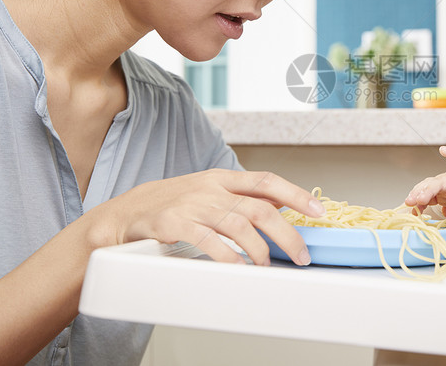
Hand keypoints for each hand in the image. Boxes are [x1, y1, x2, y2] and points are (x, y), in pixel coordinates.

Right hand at [88, 169, 325, 265]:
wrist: (126, 212)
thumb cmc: (174, 203)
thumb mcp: (210, 192)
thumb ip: (242, 198)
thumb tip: (281, 207)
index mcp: (223, 178)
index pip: (267, 181)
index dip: (296, 195)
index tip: (319, 211)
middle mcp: (211, 188)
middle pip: (260, 208)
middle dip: (286, 234)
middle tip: (301, 255)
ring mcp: (193, 204)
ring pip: (238, 224)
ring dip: (259, 250)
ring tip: (268, 266)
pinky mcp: (174, 223)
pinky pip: (207, 240)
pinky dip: (227, 256)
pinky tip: (238, 268)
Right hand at [404, 167, 445, 225]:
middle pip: (438, 182)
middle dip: (425, 191)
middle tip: (416, 200)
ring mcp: (445, 185)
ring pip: (429, 186)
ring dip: (418, 193)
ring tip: (409, 203)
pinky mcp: (441, 193)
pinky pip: (427, 194)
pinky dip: (419, 201)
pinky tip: (414, 209)